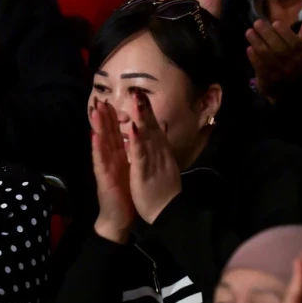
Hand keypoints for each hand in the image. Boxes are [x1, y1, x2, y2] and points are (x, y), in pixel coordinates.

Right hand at [91, 99, 134, 243]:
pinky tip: (94, 137)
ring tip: (95, 111)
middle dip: (103, 115)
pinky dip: (97, 148)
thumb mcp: (130, 168)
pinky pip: (100, 161)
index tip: (111, 100)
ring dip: (97, 126)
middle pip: (106, 132)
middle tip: (99, 98)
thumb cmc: (126, 192)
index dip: (113, 116)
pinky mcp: (103, 177)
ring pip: (101, 143)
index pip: (115, 131)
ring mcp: (105, 166)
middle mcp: (109, 157)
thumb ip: (130, 152)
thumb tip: (134, 136)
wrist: (120, 216)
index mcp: (118, 154)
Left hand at [128, 92, 181, 223]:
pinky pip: (140, 154)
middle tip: (137, 91)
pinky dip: (137, 140)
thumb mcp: (162, 165)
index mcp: (160, 151)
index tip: (141, 95)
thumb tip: (161, 134)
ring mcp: (153, 161)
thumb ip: (160, 149)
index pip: (154, 128)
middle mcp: (159, 152)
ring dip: (141, 118)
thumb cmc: (163, 190)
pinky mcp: (145, 172)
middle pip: (151, 127)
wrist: (168, 212)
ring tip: (136, 101)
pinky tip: (133, 128)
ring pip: (146, 136)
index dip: (147, 112)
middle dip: (144, 109)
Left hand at [246, 16, 301, 100]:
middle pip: (279, 48)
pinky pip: (260, 67)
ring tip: (249, 32)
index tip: (275, 22)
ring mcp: (280, 73)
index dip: (285, 32)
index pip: (294, 42)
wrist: (290, 91)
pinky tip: (249, 48)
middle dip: (266, 34)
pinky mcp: (268, 80)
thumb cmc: (295, 64)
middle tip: (256, 23)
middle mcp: (293, 64)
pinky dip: (254, 57)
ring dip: (257, 43)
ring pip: (267, 56)